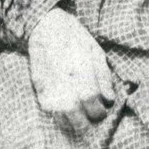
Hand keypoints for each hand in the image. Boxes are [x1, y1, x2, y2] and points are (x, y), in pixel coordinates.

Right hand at [28, 7, 114, 135]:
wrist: (44, 26)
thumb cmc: (74, 36)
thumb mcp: (95, 50)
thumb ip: (103, 76)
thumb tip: (109, 99)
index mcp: (81, 69)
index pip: (92, 101)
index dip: (99, 110)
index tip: (103, 109)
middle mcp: (63, 81)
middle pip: (76, 116)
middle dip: (87, 122)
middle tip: (93, 116)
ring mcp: (48, 87)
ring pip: (61, 118)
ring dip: (73, 122)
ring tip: (81, 116)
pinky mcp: (38, 89)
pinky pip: (50, 111)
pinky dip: (60, 116)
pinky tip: (67, 111)